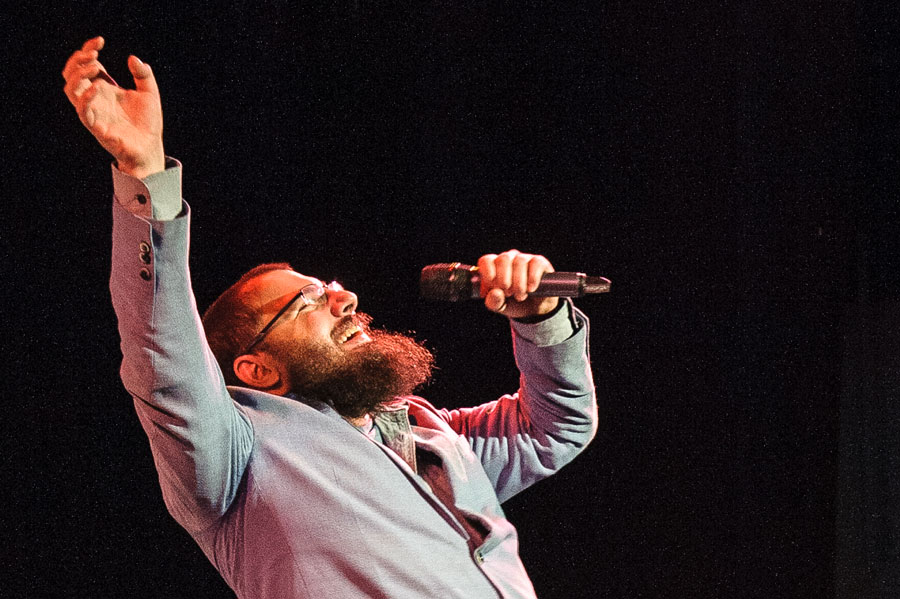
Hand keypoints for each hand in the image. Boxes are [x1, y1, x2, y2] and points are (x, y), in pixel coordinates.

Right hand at [62, 36, 164, 177]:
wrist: (151, 149)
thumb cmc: (147, 124)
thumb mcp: (150, 94)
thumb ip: (143, 75)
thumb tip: (133, 58)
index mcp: (104, 89)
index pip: (86, 65)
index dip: (87, 50)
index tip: (100, 41)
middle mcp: (95, 99)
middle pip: (71, 75)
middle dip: (78, 60)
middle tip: (94, 53)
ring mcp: (95, 113)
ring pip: (70, 91)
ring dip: (78, 75)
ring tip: (95, 66)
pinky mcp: (97, 128)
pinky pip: (83, 112)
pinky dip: (86, 98)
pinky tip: (98, 87)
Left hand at [477, 250, 559, 318]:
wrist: (534, 310)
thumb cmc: (513, 303)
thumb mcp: (500, 307)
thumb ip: (493, 302)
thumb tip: (495, 293)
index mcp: (494, 266)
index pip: (486, 260)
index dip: (487, 273)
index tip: (493, 286)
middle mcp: (508, 259)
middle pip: (503, 259)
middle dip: (504, 280)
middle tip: (508, 293)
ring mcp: (524, 258)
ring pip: (519, 261)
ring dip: (519, 282)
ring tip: (520, 296)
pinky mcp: (540, 262)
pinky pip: (535, 263)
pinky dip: (532, 278)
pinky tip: (531, 289)